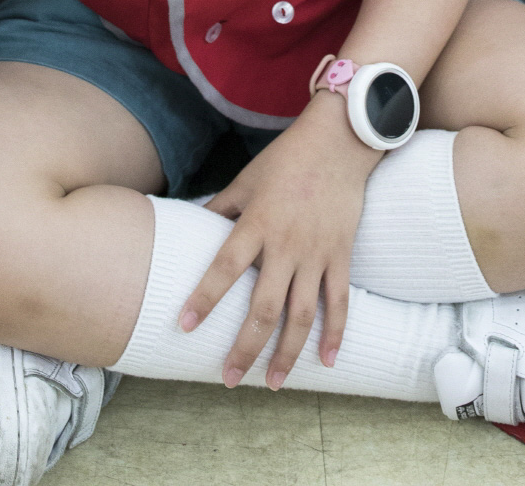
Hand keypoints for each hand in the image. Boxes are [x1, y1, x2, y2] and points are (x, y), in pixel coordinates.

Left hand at [180, 90, 380, 388]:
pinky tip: (325, 362)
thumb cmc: (286, 159)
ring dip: (287, 353)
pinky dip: (335, 334)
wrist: (338, 142)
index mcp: (256, 223)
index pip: (224, 268)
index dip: (204, 299)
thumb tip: (190, 225)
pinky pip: (339, 302)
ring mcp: (317, 252)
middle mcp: (286, 244)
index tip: (184, 327)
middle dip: (245, 347)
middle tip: (229, 378)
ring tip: (271, 383)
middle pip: (264, 307)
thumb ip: (221, 207)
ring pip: (301, 315)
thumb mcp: (246, 179)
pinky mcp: (341, 254)